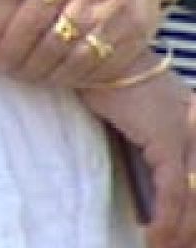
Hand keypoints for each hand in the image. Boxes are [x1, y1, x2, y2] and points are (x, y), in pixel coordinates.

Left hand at [0, 0, 163, 84]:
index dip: (14, 42)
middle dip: (30, 64)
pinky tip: (67, 79)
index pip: (34, 17)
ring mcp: (120, 19)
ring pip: (81, 59)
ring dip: (55, 75)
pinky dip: (86, 78)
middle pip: (55, 43)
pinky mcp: (139, 34)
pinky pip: (109, 66)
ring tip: (35, 79)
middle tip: (13, 72)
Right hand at [82, 69, 195, 245]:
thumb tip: (158, 185)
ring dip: (182, 230)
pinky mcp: (165, 139)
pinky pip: (175, 190)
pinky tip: (155, 235)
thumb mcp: (143, 113)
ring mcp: (187, 132)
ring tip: (163, 247)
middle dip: (194, 228)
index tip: (188, 238)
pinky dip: (166, 219)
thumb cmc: (109, 80)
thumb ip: (157, 142)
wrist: (95, 52)